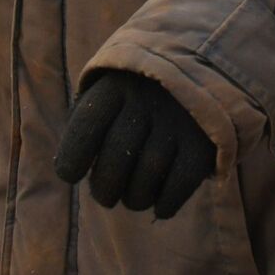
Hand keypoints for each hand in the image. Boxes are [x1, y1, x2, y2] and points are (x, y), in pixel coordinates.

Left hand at [55, 71, 215, 218]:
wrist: (206, 70)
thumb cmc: (142, 91)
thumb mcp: (112, 87)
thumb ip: (90, 120)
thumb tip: (68, 170)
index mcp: (118, 83)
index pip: (86, 126)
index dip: (71, 158)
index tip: (71, 175)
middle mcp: (148, 98)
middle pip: (116, 157)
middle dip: (104, 188)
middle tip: (106, 195)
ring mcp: (179, 119)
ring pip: (147, 175)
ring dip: (135, 198)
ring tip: (134, 198)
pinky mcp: (205, 140)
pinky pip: (180, 184)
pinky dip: (166, 203)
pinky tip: (160, 204)